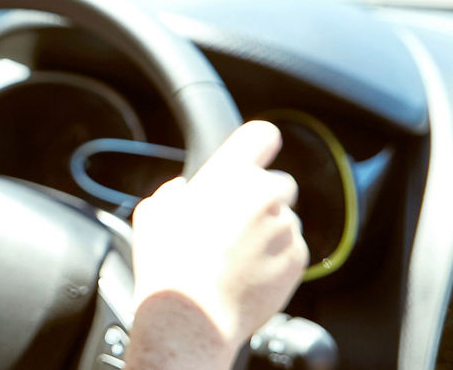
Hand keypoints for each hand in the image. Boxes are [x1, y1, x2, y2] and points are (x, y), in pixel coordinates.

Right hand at [124, 121, 308, 369]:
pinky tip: (247, 273)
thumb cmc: (167, 263)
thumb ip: (175, 191)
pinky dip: (276, 257)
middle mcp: (264, 194)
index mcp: (229, 174)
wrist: (192, 318)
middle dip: (261, 197)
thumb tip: (184, 192)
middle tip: (235, 222)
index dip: (258, 144)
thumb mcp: (153, 212)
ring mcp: (284, 227)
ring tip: (236, 256)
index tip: (254, 155)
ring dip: (268, 230)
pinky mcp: (298, 259)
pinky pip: (292, 248)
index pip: (261, 134)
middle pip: (278, 182)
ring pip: (284, 218)